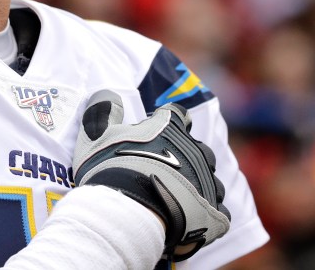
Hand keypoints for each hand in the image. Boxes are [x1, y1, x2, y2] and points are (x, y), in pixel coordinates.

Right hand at [72, 90, 230, 261]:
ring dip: (196, 188)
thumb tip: (106, 94)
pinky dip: (205, 216)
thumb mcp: (97, 135)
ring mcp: (209, 182)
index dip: (165, 123)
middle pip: (197, 149)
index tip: (153, 135)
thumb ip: (103, 111)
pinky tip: (188, 221)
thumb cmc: (112, 170)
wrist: (129, 215)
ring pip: (210, 181)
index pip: (176, 114)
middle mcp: (196, 150)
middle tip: (160, 174)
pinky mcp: (215, 214)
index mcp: (171, 127)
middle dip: (184, 158)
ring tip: (174, 201)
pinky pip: (218, 213)